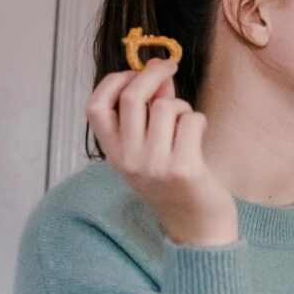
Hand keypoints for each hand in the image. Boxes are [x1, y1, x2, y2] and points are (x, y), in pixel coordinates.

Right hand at [85, 59, 238, 245]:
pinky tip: (199, 137)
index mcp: (113, 154)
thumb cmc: (174, 183)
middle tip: (168, 66)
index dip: (112, 81)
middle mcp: (128, 160)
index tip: (133, 72)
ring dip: (181, 106)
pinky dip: (198, 120)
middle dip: (153, 74)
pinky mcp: (183, 168)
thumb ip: (148, 111)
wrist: (196, 227)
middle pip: (132, 97)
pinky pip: (190, 120)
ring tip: (186, 125)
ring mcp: (154, 165)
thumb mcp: (149, 150)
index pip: (94, 108)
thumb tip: (157, 69)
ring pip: (165, 107)